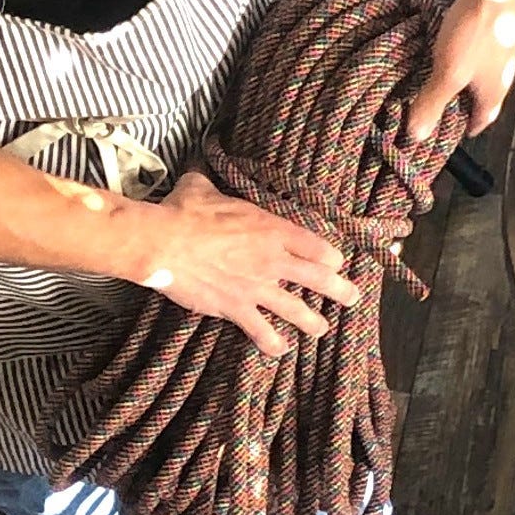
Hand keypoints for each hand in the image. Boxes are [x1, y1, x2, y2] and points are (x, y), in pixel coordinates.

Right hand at [134, 170, 361, 352]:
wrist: (163, 243)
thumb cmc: (184, 212)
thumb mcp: (201, 186)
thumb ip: (207, 179)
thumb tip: (198, 164)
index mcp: (271, 228)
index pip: (316, 244)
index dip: (330, 255)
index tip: (336, 261)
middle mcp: (272, 260)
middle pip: (318, 278)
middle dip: (339, 290)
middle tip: (351, 297)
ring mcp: (256, 287)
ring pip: (297, 309)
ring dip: (313, 321)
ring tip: (321, 328)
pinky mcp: (236, 308)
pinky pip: (261, 330)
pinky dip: (272, 342)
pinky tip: (280, 349)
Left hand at [405, 0, 514, 142]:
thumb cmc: (474, 34)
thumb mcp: (449, 73)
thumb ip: (433, 103)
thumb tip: (417, 137)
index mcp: (496, 91)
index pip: (482, 121)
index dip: (463, 129)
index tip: (441, 132)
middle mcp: (503, 74)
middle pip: (481, 98)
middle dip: (459, 103)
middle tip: (432, 105)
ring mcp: (500, 48)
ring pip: (477, 73)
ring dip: (459, 78)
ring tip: (432, 77)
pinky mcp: (493, 26)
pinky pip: (474, 50)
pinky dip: (459, 54)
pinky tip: (442, 48)